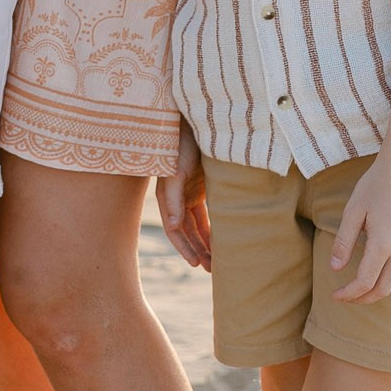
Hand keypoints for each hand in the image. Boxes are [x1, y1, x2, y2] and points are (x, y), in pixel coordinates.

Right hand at [156, 122, 211, 271]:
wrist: (193, 120)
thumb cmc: (181, 143)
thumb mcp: (176, 170)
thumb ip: (173, 196)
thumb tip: (173, 226)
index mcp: (167, 194)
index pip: (174, 228)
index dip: (184, 246)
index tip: (196, 263)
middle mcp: (177, 196)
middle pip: (187, 230)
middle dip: (197, 250)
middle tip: (212, 269)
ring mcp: (190, 192)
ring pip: (197, 224)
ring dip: (206, 242)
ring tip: (218, 262)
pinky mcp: (202, 186)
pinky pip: (206, 213)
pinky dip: (213, 227)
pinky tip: (223, 240)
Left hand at [330, 150, 390, 302]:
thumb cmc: (374, 186)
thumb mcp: (353, 211)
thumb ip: (344, 242)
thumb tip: (335, 269)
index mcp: (384, 243)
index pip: (365, 282)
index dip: (349, 293)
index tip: (335, 295)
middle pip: (383, 289)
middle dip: (362, 298)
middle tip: (345, 296)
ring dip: (377, 291)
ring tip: (359, 288)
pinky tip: (378, 272)